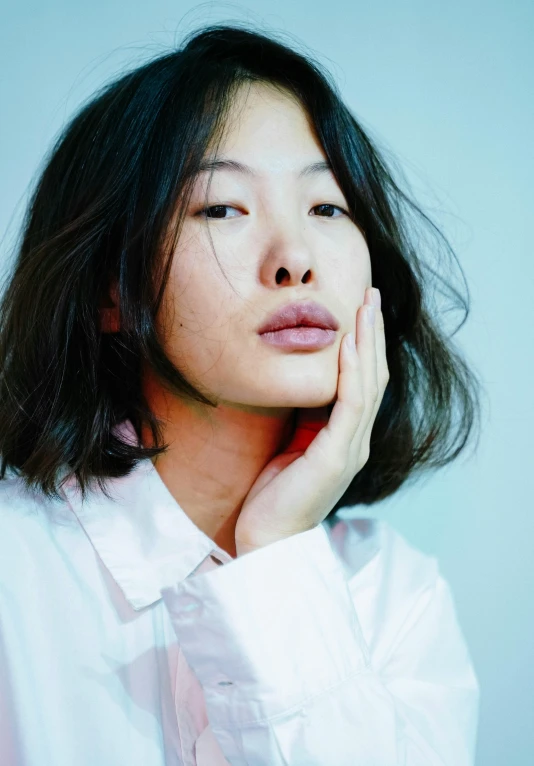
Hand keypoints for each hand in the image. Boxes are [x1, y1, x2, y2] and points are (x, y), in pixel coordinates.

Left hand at [234, 287, 388, 555]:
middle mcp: (356, 441)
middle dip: (372, 333)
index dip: (366, 345)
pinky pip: (350, 406)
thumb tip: (300, 383)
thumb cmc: (273, 494)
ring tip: (366, 306)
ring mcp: (350, 449)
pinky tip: (350, 344)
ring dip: (368, 342)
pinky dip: (352, 372)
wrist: (265, 539)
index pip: (364, 383)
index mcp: (346, 438)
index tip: (361, 310)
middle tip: (371, 293)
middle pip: (374, 376)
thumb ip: (305, 418)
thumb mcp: (291, 445)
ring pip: (368, 385)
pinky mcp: (336, 457)